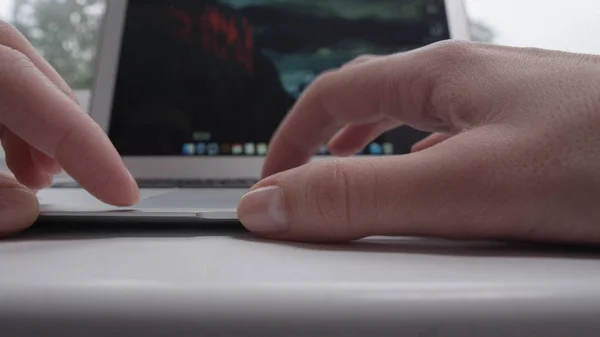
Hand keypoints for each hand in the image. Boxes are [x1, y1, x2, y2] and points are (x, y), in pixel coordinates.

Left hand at [0, 21, 138, 235]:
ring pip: (20, 77)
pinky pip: (2, 81)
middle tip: (83, 186)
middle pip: (33, 77)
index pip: (38, 96)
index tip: (122, 192)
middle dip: (65, 136)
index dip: (87, 147)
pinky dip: (15, 122)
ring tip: (39, 177)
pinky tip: (15, 156)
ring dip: (39, 131)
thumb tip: (21, 208)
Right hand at [237, 40, 599, 243]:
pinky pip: (457, 146)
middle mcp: (472, 83)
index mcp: (443, 75)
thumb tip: (271, 205)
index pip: (335, 92)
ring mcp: (505, 108)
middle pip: (372, 100)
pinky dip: (423, 169)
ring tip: (354, 184)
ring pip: (416, 124)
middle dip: (326, 139)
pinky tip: (436, 197)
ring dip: (373, 152)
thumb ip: (362, 198)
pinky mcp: (533, 138)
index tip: (271, 179)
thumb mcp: (465, 186)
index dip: (291, 135)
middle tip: (304, 181)